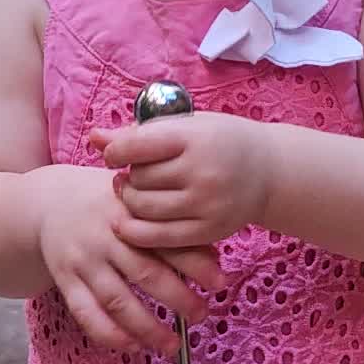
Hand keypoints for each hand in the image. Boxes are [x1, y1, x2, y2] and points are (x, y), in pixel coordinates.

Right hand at [34, 164, 224, 355]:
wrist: (52, 202)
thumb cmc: (111, 206)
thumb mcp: (140, 205)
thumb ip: (172, 229)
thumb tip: (213, 260)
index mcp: (131, 213)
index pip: (168, 242)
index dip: (197, 264)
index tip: (220, 282)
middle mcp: (107, 237)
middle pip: (146, 273)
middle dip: (178, 299)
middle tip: (201, 315)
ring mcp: (84, 260)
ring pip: (117, 300)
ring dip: (147, 327)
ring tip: (171, 345)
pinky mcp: (66, 279)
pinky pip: (86, 313)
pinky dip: (109, 334)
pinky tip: (131, 346)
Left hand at [93, 111, 269, 249]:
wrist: (268, 171)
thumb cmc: (220, 141)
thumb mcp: (186, 126)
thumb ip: (139, 133)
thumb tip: (95, 137)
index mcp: (195, 137)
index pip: (137, 146)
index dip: (115, 151)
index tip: (115, 154)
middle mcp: (202, 171)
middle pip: (140, 179)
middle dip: (129, 177)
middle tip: (133, 175)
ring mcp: (207, 203)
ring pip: (145, 209)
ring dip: (131, 202)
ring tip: (136, 193)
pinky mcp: (209, 230)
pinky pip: (159, 238)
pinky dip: (136, 232)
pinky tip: (127, 222)